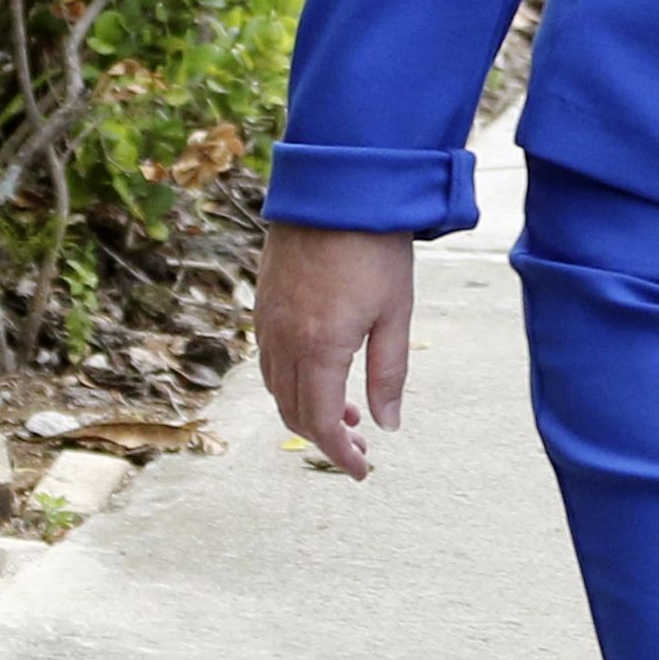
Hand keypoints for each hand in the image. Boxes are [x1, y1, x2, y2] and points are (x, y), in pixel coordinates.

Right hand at [255, 224, 416, 479]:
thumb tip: (387, 426)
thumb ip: (389, 373)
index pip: (318, 423)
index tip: (361, 471)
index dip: (338, 455)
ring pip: (277, 388)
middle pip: (292, 411)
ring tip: (347, 412)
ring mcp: (267, 323)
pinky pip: (269, 360)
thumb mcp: (394, 312)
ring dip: (306, 408)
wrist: (337, 188)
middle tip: (358, 446)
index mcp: (316, 349)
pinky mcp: (264, 304)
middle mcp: (282, 342)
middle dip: (322, 436)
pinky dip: (292, 381)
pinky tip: (322, 372)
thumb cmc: (375, 247)